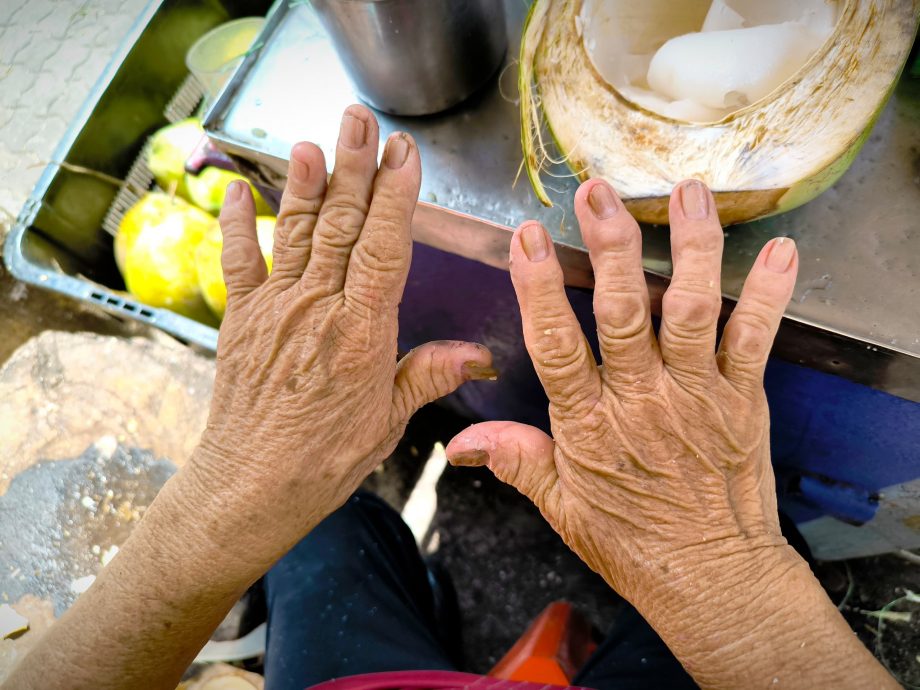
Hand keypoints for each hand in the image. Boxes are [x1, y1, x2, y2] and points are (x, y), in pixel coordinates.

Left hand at [188, 104, 493, 570]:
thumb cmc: (324, 458)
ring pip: (296, 233)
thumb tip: (480, 357)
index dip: (395, 196)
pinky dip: (238, 223)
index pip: (384, 247)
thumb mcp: (389, 419)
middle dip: (354, 168)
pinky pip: (238, 261)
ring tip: (314, 140)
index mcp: (362, 331)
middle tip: (361, 121)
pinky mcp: (241, 319)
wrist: (253, 485)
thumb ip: (430, 375)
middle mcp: (318, 309)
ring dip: (306, 183)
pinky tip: (239, 188)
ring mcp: (276, 309)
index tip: (404, 155)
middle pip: (341, 225)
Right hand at [446, 179, 795, 606]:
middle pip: (623, 312)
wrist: (712, 577)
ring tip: (687, 193)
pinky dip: (770, 294)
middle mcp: (642, 400)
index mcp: (590, 425)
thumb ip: (517, 461)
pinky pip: (756, 338)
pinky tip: (778, 250)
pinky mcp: (742, 399)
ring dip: (689, 248)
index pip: (555, 346)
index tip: (525, 238)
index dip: (536, 289)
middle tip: (598, 193)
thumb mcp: (563, 508)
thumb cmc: (633, 542)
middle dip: (609, 247)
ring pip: (690, 310)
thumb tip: (460, 441)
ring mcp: (696, 395)